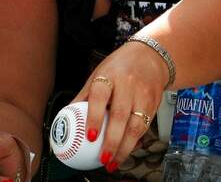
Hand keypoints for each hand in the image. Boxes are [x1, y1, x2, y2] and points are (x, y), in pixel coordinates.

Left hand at [72, 42, 169, 173]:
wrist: (151, 57)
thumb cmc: (119, 68)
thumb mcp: (98, 74)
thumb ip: (85, 96)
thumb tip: (66, 116)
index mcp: (109, 76)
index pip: (100, 97)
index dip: (95, 117)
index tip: (90, 136)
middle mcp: (128, 86)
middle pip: (120, 116)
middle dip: (112, 141)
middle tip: (103, 158)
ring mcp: (143, 96)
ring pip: (136, 126)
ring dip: (125, 148)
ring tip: (113, 162)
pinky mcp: (154, 105)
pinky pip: (145, 129)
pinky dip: (134, 143)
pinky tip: (125, 153)